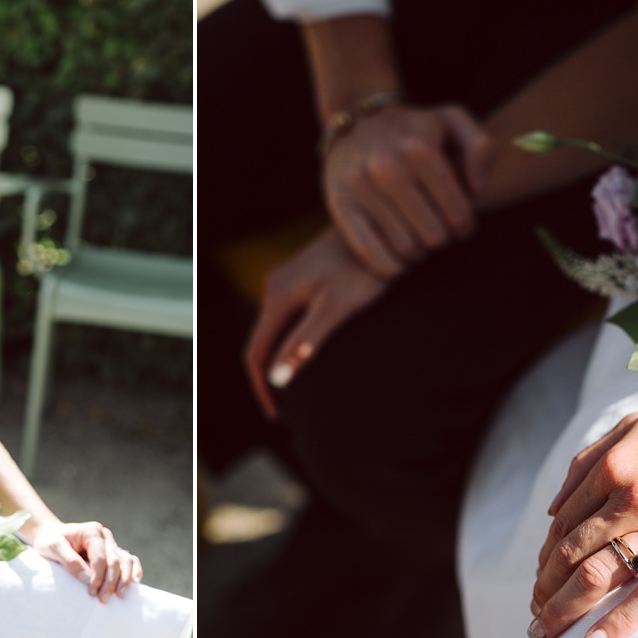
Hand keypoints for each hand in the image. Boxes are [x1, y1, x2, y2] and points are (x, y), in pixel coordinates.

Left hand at [32, 519, 142, 601]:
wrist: (51, 535)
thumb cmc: (50, 541)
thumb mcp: (54, 547)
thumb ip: (70, 561)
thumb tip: (88, 580)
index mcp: (91, 532)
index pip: (100, 557)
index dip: (98, 576)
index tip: (91, 592)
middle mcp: (104, 536)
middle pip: (114, 560)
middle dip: (110, 582)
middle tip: (103, 600)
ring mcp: (110, 544)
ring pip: (125, 560)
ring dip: (124, 579)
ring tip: (120, 595)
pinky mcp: (113, 552)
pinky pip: (129, 560)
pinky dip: (134, 570)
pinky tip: (135, 583)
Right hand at [243, 227, 389, 416]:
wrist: (382, 223)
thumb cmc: (365, 268)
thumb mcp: (337, 308)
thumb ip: (304, 343)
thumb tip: (275, 380)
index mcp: (277, 296)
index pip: (256, 352)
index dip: (263, 388)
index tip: (278, 415)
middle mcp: (274, 285)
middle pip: (262, 340)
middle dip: (270, 376)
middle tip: (288, 410)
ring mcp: (286, 278)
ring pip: (274, 328)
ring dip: (281, 357)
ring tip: (299, 388)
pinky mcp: (300, 275)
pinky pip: (287, 316)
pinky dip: (291, 340)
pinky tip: (309, 352)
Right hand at [323, 103, 492, 276]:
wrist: (357, 120)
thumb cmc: (415, 129)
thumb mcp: (453, 122)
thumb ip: (481, 148)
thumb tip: (475, 190)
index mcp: (419, 147)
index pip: (456, 210)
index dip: (465, 226)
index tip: (462, 227)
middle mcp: (387, 165)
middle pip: (432, 234)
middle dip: (442, 239)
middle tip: (440, 234)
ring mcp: (359, 185)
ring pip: (404, 246)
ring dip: (418, 253)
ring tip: (420, 242)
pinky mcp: (339, 202)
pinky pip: (368, 250)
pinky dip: (388, 266)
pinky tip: (398, 263)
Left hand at [528, 392, 637, 637]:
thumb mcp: (633, 427)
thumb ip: (589, 462)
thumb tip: (556, 507)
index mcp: (612, 470)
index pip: (563, 525)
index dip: (545, 557)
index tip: (539, 578)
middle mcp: (630, 501)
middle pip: (571, 554)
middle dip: (545, 589)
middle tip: (535, 614)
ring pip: (598, 576)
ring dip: (565, 607)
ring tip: (549, 630)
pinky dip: (618, 622)